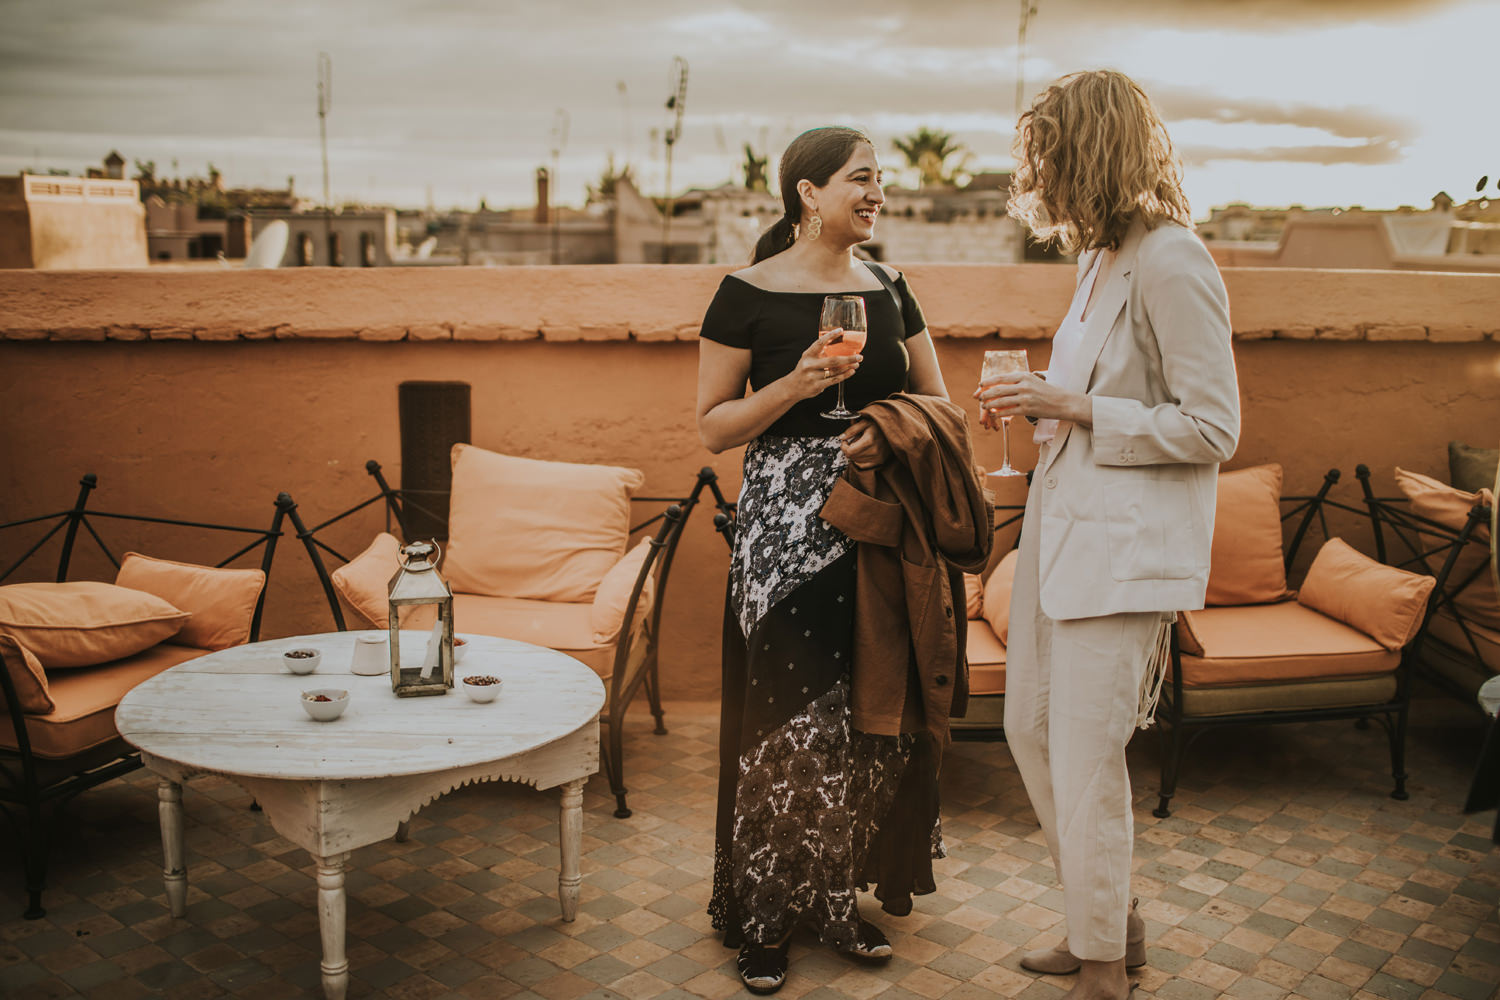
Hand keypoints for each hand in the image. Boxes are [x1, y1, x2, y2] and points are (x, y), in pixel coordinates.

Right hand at [787, 329, 860, 400]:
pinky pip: (834, 380)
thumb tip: (839, 346)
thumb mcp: (808, 359)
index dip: (830, 336)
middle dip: (848, 358)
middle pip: (833, 360)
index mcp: (808, 355)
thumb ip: (820, 353)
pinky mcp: (817, 386)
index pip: (819, 343)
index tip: (841, 330)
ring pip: (835, 371)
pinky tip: (851, 371)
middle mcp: (809, 365)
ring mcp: (813, 376)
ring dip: (848, 367)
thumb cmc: (804, 370)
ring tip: (856, 363)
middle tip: (859, 356)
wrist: (792, 387)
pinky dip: (844, 375)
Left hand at [840, 418, 889, 469]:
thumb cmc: (880, 425)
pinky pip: (864, 462)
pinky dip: (861, 456)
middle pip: (852, 457)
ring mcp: (877, 457)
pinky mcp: (880, 460)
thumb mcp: (865, 422)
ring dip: (855, 453)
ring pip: (857, 460)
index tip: (845, 441)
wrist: (894, 429)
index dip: (844, 446)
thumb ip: (852, 430)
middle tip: (852, 440)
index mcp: (869, 441)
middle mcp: (874, 451)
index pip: (849, 452)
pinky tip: (864, 449)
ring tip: (860, 443)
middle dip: (849, 449)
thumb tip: (842, 437)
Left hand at [974, 371, 1091, 428]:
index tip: (980, 385)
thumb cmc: (1047, 391)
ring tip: (984, 406)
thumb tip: (1001, 384)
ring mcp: (1025, 398)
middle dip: (985, 394)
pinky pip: (1008, 412)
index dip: (988, 382)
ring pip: (1001, 401)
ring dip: (989, 404)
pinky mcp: (1027, 409)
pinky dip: (998, 414)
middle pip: (998, 389)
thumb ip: (1018, 381)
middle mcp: (1023, 385)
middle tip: (978, 397)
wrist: (1063, 402)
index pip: (1001, 377)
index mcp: (1024, 376)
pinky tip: (993, 415)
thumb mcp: (1033, 380)